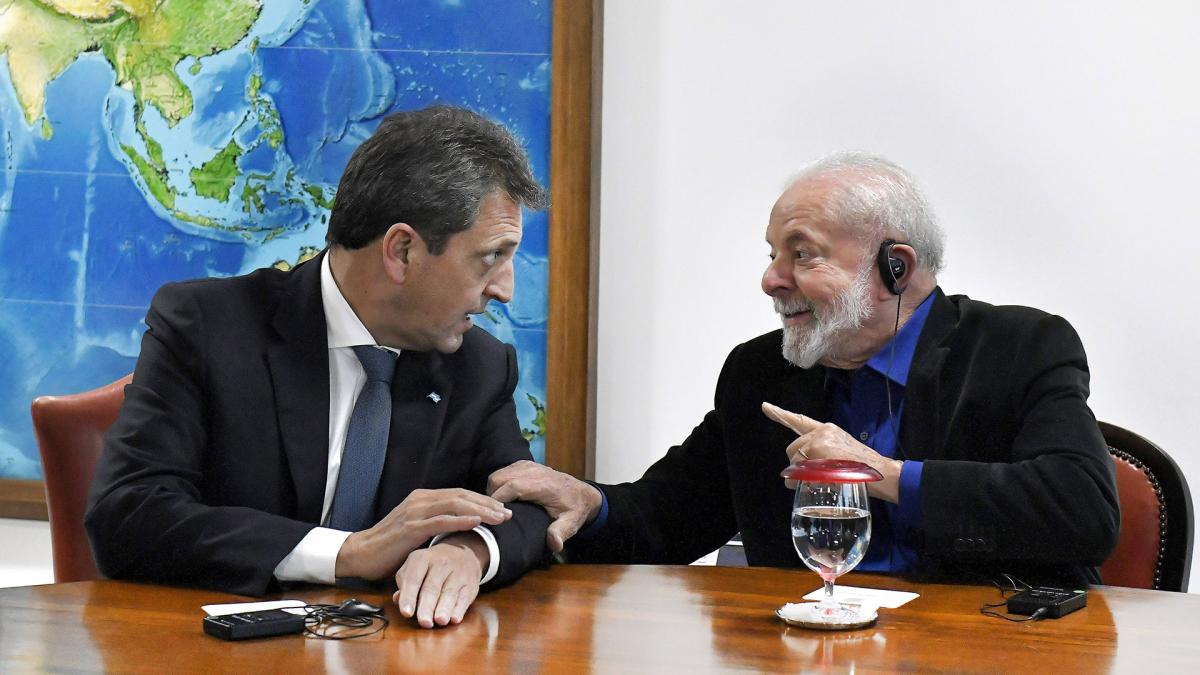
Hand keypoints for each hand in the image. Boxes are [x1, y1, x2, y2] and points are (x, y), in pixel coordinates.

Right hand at [335, 488, 510, 579]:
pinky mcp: (411, 527)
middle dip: (488, 504)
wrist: (360, 554)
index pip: (459, 494)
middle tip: (508, 513)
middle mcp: (420, 500)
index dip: (483, 500)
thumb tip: (462, 525)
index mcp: (423, 498)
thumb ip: (436, 522)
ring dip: (480, 510)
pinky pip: (440, 521)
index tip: (502, 509)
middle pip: (461, 495)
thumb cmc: (390, 545)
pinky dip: (460, 520)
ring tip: (499, 517)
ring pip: (454, 505)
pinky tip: (476, 521)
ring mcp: (415, 512)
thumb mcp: (417, 529)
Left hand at [393, 533, 484, 627]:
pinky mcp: (470, 583)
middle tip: (424, 622)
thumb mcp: (415, 568)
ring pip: (449, 592)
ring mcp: (457, 572)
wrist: (460, 554)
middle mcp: (440, 563)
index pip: (413, 578)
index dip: (409, 596)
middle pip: (432, 587)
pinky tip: (454, 619)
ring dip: (444, 608)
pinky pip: (464, 597)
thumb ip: (405, 584)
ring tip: (440, 621)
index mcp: (422, 558)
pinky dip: (459, 609)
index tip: (406, 613)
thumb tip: (397, 599)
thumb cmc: (430, 567)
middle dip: (427, 606)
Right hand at [487, 460, 602, 552]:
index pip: (512, 486)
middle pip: (499, 479)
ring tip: (497, 509)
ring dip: (493, 491)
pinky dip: (498, 485)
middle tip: (493, 515)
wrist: (582, 494)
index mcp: (543, 484)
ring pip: (498, 475)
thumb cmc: (574, 509)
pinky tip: (503, 499)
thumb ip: (560, 533)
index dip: (498, 500)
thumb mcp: (571, 523)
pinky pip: (502, 472)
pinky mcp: (524, 465)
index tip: (494, 517)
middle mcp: (533, 471)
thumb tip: (554, 544)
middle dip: (491, 497)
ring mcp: (528, 466)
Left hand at [762, 402, 902, 501]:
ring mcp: (819, 440)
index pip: (800, 421)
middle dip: (796, 465)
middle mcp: (822, 431)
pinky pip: (797, 471)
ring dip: (798, 476)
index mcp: (828, 430)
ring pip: (794, 460)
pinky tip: (814, 485)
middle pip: (793, 448)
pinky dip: (800, 482)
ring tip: (818, 483)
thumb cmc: (866, 470)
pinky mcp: (818, 451)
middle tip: (811, 478)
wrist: (883, 473)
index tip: (764, 407)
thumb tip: (807, 468)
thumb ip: (825, 454)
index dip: (780, 414)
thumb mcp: (844, 454)